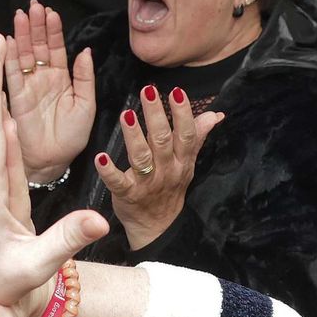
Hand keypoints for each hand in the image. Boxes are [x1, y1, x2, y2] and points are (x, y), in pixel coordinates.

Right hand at [3, 1, 96, 183]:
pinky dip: (9, 58)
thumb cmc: (71, 136)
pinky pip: (12, 73)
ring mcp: (28, 86)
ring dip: (21, 36)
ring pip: (24, 55)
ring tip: (20, 17)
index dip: (53, 30)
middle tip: (32, 6)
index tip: (50, 12)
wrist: (54, 160)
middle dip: (35, 26)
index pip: (56, 48)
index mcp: (62, 77)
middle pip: (37, 46)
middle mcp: (43, 78)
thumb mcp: (86, 104)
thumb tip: (86, 51)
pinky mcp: (16, 96)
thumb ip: (85, 77)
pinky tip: (8, 42)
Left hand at [95, 86, 221, 249]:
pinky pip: (118, 182)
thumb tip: (215, 114)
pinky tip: (101, 157)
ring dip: (134, 136)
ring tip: (127, 115)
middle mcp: (167, 170)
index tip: (177, 92)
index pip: (186, 134)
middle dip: (156, 115)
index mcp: (181, 160)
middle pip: (163, 140)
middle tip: (148, 90)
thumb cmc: (171, 187)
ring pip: (142, 157)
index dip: (183, 113)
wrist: (157, 226)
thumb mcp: (188, 163)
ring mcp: (147, 183)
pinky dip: (109, 171)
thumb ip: (197, 136)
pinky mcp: (127, 195)